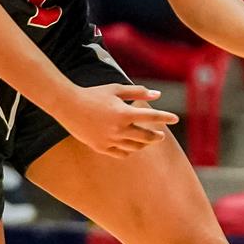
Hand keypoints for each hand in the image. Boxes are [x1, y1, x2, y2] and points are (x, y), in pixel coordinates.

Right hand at [58, 83, 178, 157]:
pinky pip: (121, 153)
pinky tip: (132, 146)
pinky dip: (129, 150)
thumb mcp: (116, 89)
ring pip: (134, 147)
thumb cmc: (94, 94)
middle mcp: (118, 129)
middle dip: (156, 136)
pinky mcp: (101, 147)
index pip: (151, 117)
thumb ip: (138, 92)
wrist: (68, 105)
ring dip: (144, 144)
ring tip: (147, 140)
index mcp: (124, 113)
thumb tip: (158, 95)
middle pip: (146, 137)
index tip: (175, 118)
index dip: (165, 117)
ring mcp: (109, 140)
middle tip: (161, 135)